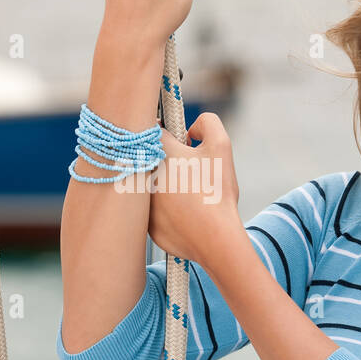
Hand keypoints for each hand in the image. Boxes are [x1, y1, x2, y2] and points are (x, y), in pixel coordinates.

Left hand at [146, 112, 241, 271]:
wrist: (214, 237)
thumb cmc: (217, 190)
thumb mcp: (221, 145)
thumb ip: (207, 122)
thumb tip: (190, 129)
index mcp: (156, 150)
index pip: (152, 129)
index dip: (170, 135)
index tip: (181, 144)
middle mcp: (139, 172)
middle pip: (148, 158)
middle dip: (164, 161)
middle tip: (185, 172)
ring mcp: (139, 200)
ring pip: (148, 184)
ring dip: (163, 185)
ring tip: (187, 195)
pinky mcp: (143, 222)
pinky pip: (152, 209)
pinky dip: (165, 209)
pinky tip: (183, 213)